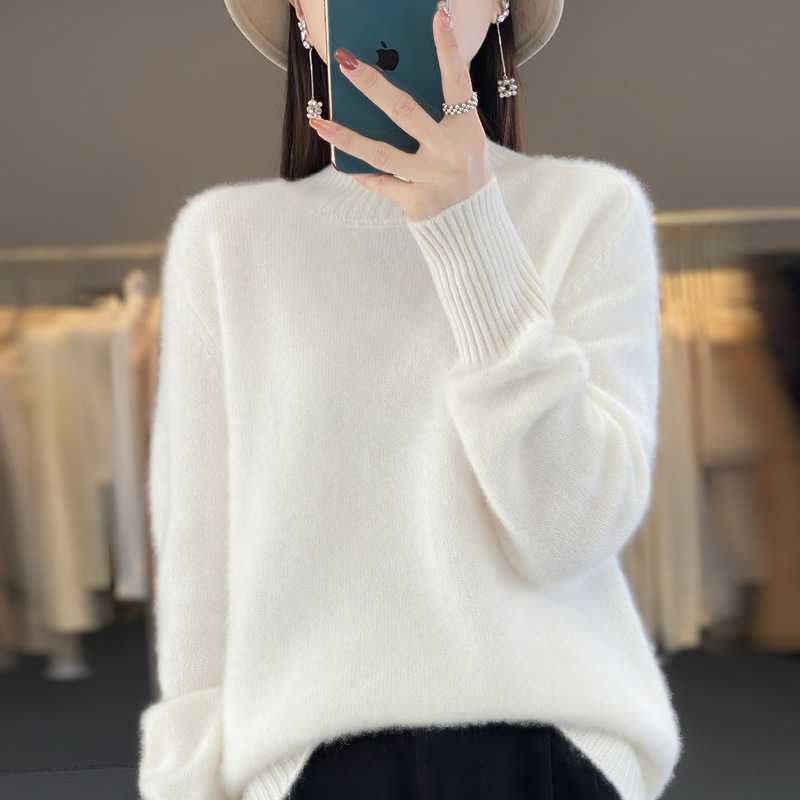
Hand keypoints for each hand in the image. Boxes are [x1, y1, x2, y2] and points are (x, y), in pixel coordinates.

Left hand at [309, 0, 491, 222]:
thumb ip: (438, 118)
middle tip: (345, 62)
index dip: (448, 49)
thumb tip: (391, 90)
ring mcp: (433, 179)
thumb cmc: (463, 174)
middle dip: (372, 84)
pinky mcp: (417, 203)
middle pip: (404, 111)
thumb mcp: (463, 142)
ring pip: (382, 153)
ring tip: (321, 122)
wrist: (473, 227)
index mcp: (467, 131)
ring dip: (347, 137)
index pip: (457, 82)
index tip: (437, 14)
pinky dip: (361, 172)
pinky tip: (341, 161)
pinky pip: (381, 183)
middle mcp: (451, 153)